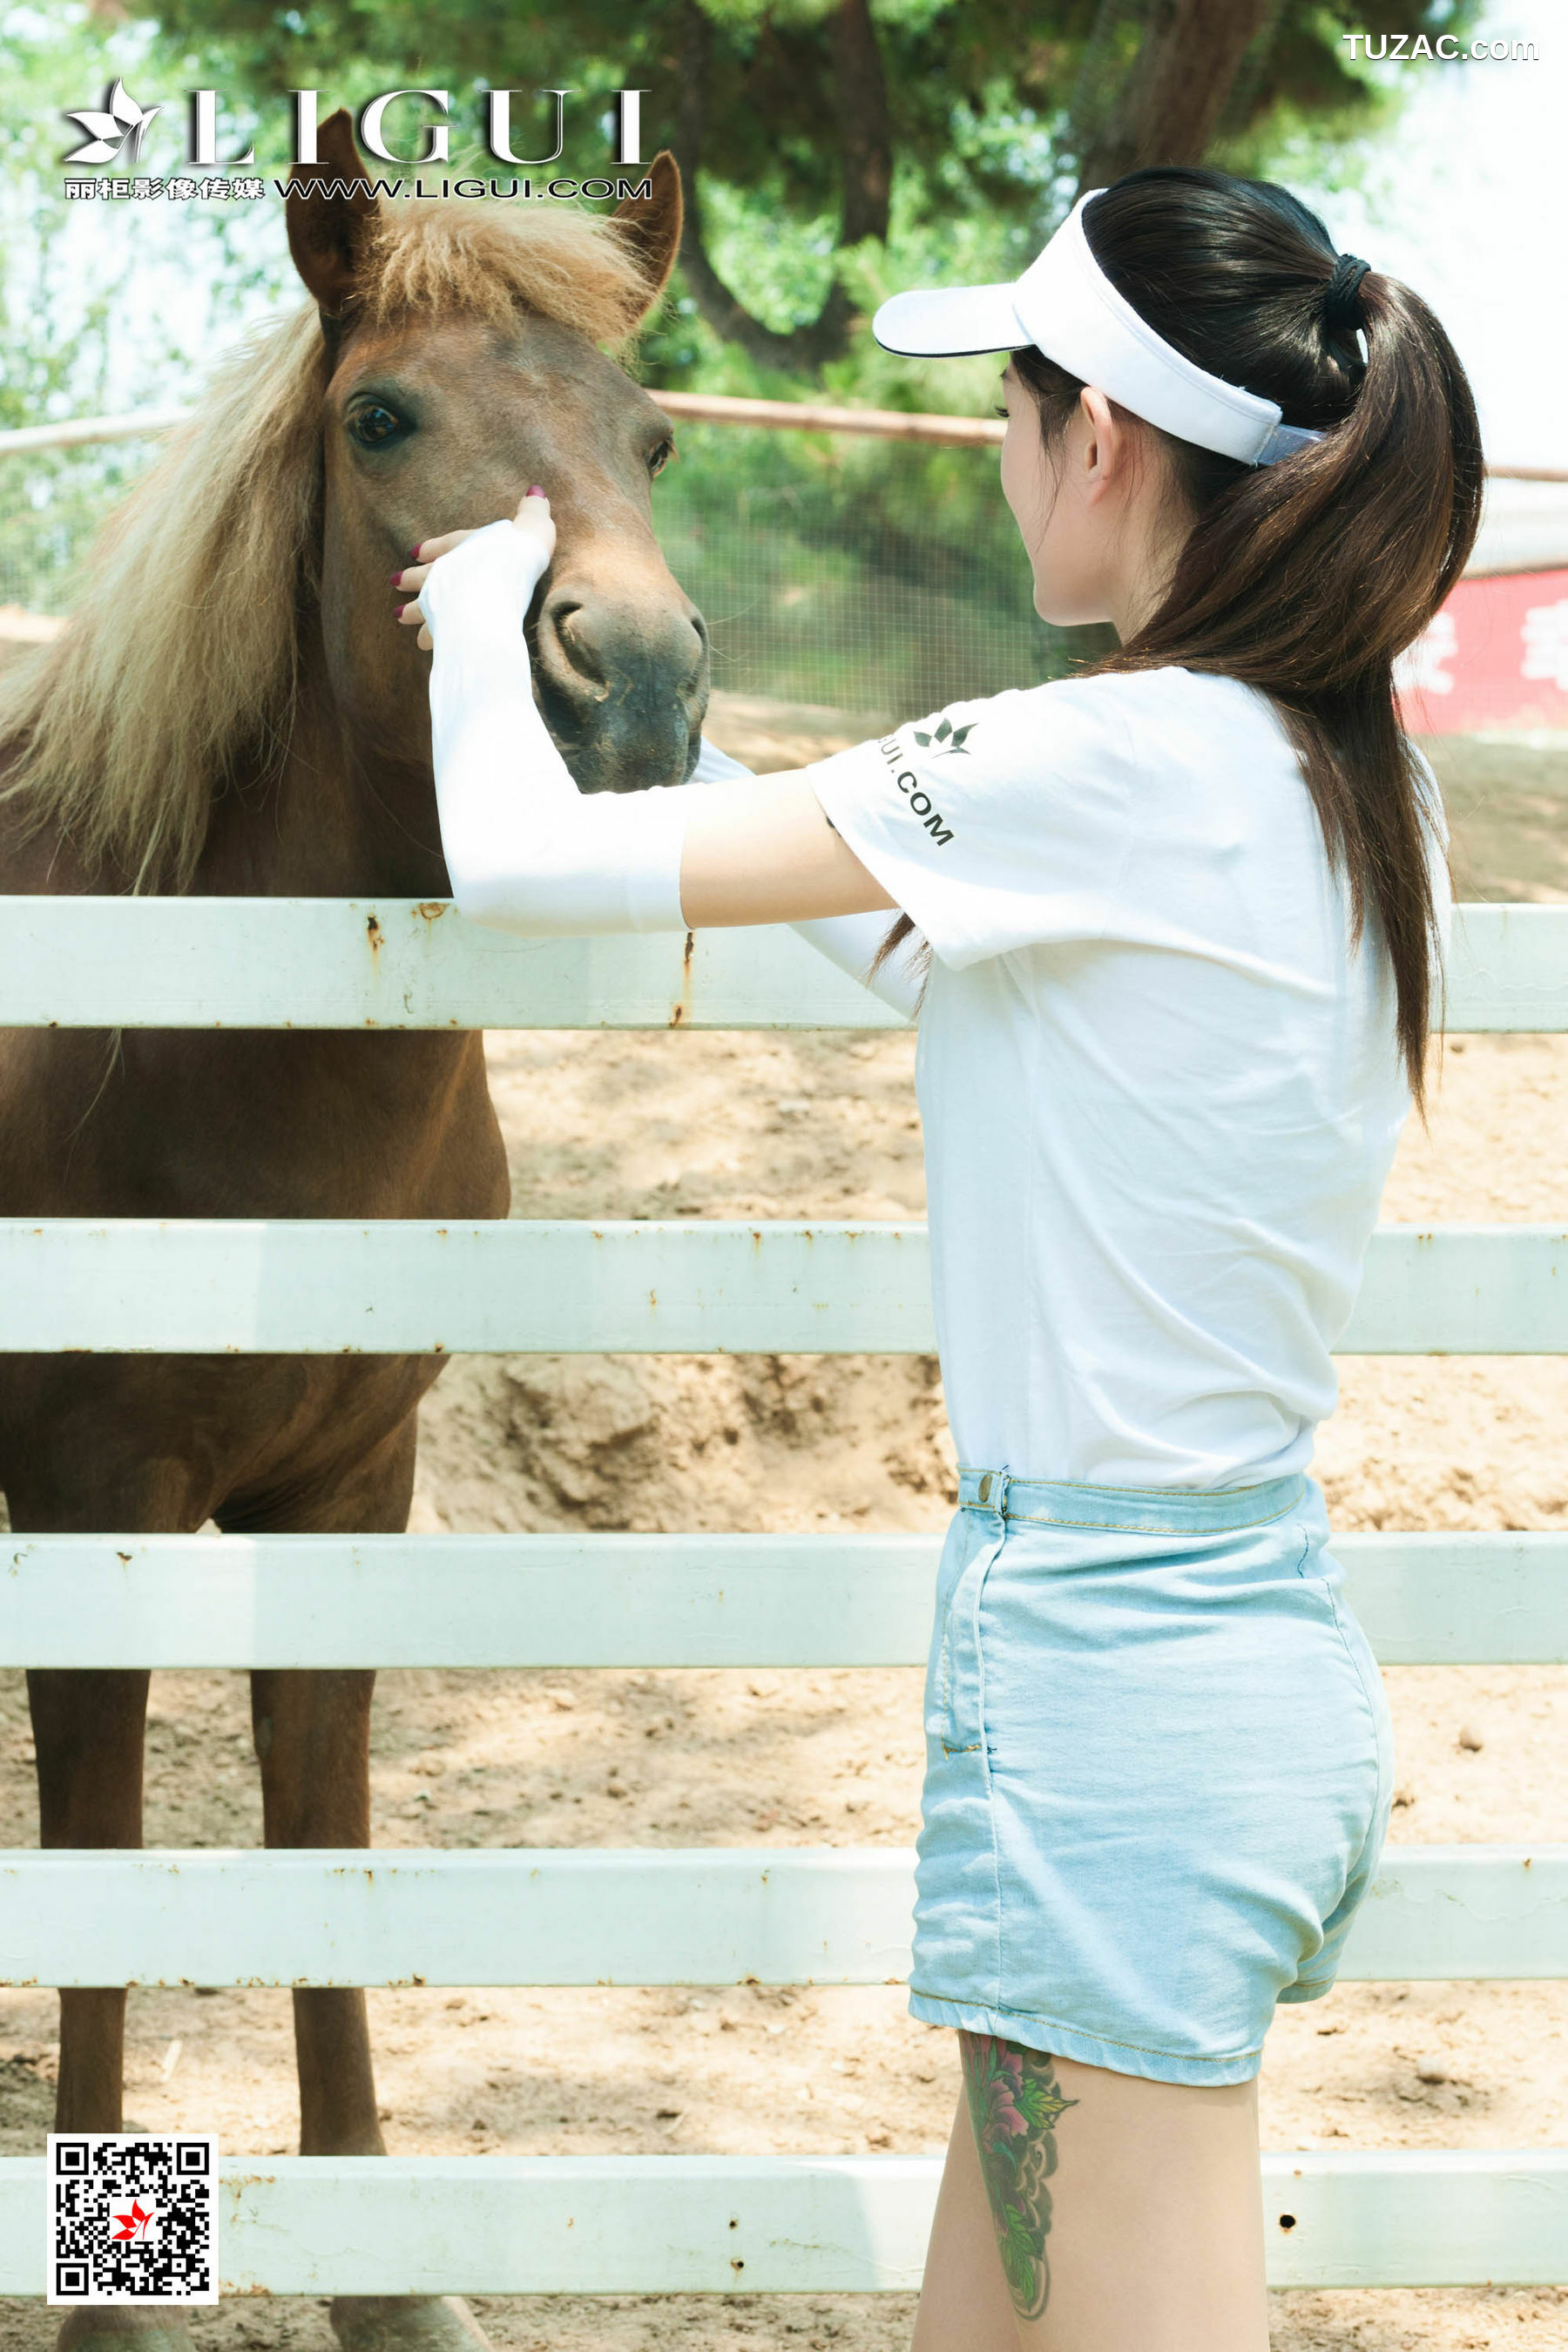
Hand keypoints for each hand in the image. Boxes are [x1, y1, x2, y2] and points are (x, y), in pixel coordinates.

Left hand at [395, 487, 555, 649]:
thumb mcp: (532, 527)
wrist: (501, 584)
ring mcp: (442, 601)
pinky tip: (426, 647)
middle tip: (394, 582)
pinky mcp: (444, 627)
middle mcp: (448, 572)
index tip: (415, 552)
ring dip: (412, 612)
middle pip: (426, 576)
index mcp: (465, 546)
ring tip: (398, 616)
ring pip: (422, 607)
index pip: (446, 545)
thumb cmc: (517, 554)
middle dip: (411, 578)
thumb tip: (536, 491)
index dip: (433, 548)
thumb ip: (532, 512)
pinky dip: (429, 640)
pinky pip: (434, 636)